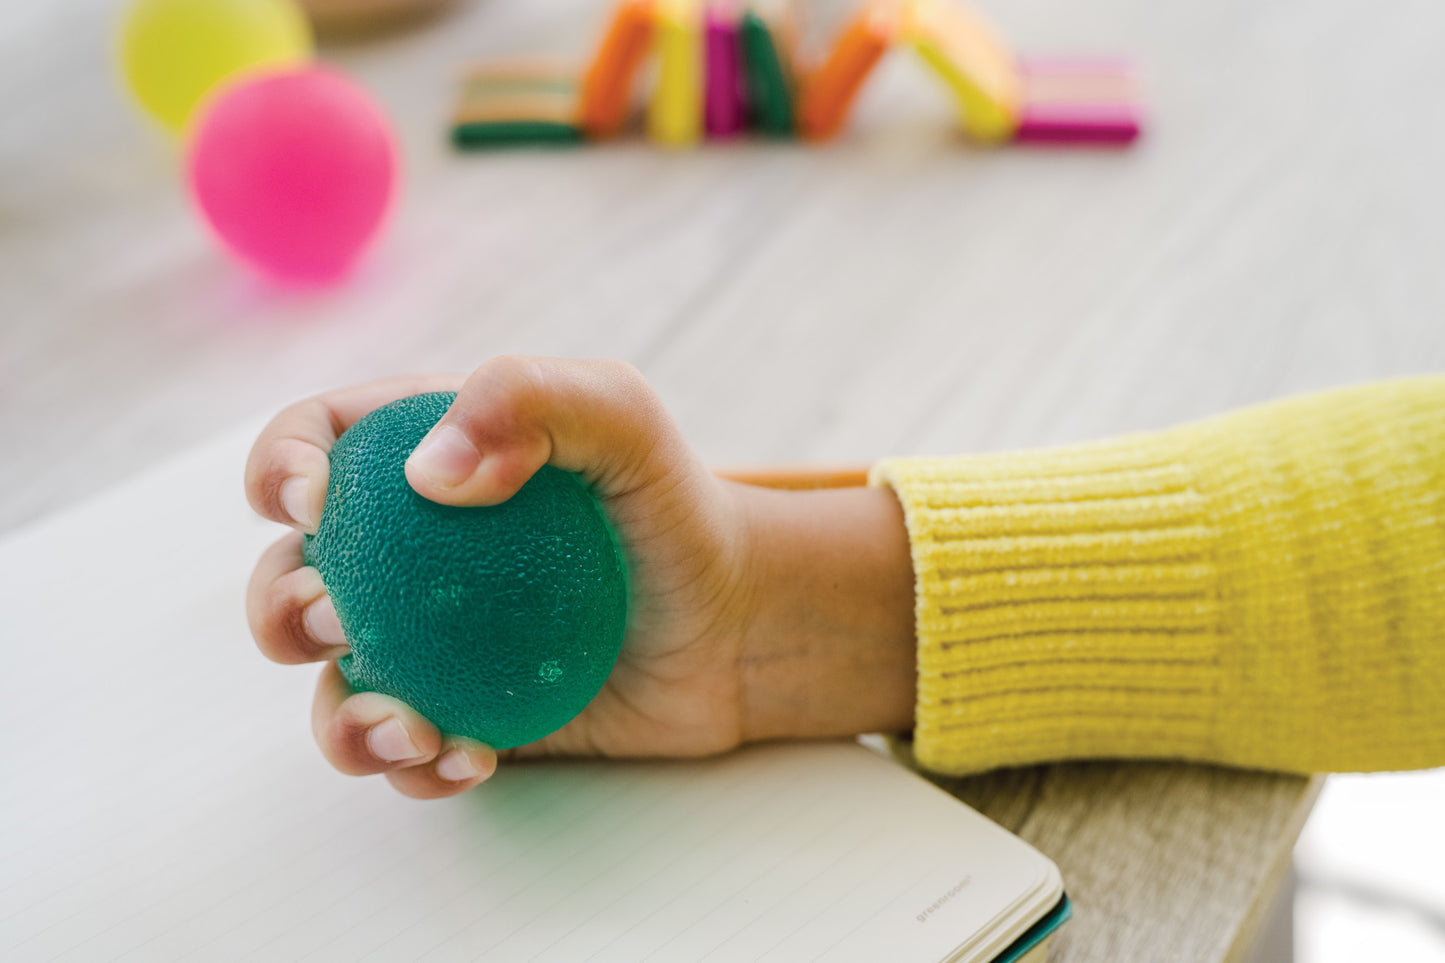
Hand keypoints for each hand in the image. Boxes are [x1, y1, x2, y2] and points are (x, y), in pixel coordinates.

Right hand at [245, 357, 916, 799]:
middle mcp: (404, 555)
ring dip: (341, 719)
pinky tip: (469, 756)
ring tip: (408, 727)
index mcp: (416, 461)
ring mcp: (426, 644)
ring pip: (331, 687)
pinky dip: (416, 766)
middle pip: (290, 578)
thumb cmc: (674, 508)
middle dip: (282, 608)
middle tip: (340, 620)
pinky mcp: (459, 715)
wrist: (735, 623)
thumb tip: (424, 475)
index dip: (278, 469)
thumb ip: (529, 399)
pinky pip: (404, 753)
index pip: (310, 445)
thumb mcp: (622, 419)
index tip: (316, 505)